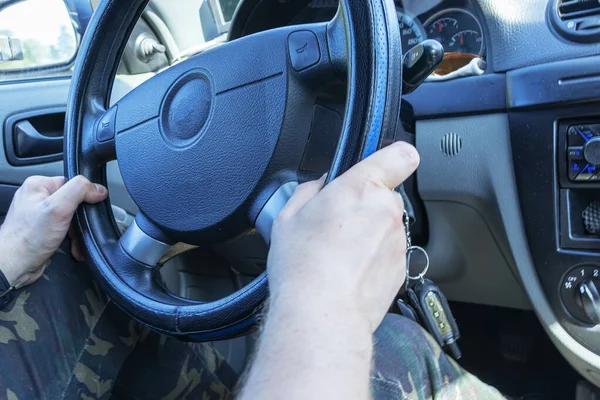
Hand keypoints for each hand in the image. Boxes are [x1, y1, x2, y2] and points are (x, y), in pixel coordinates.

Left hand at [0, 176, 107, 287]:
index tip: (88, 209)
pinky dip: (72, 239)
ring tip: (75, 241)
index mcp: (38, 185)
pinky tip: (72, 246)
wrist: (15, 266)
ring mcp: (40, 214)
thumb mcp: (58, 208)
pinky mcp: (43, 229)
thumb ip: (79, 191)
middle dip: (81, 220)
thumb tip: (98, 188)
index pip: (72, 183)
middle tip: (79, 229)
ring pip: (71, 218)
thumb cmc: (27, 239)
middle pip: (74, 202)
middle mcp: (37, 198)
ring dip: (78, 232)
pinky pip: (65, 229)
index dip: (84, 197)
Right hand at [268, 142, 418, 332]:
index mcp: (360, 188)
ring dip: (370, 234)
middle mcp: (386, 210)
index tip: (385, 163)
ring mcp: (397, 241)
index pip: (399, 156)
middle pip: (385, 196)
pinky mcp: (401, 268)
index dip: (394, 158)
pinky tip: (349, 272)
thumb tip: (321, 186)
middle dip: (366, 205)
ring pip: (387, 226)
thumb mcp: (287, 218)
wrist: (321, 313)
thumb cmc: (302, 266)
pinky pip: (389, 253)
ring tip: (339, 255)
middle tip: (337, 225)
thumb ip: (309, 191)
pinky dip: (374, 259)